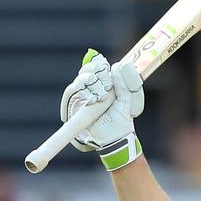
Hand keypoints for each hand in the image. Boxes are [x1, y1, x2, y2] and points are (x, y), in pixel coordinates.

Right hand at [60, 49, 144, 169]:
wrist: (114, 135)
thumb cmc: (122, 116)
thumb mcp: (129, 97)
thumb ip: (125, 81)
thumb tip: (116, 65)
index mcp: (103, 82)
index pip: (95, 65)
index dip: (99, 65)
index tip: (106, 70)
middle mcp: (90, 87)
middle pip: (85, 70)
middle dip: (97, 76)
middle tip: (107, 87)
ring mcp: (80, 96)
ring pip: (78, 81)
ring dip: (91, 86)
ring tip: (101, 98)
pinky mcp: (72, 106)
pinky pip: (71, 93)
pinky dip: (83, 94)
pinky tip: (92, 101)